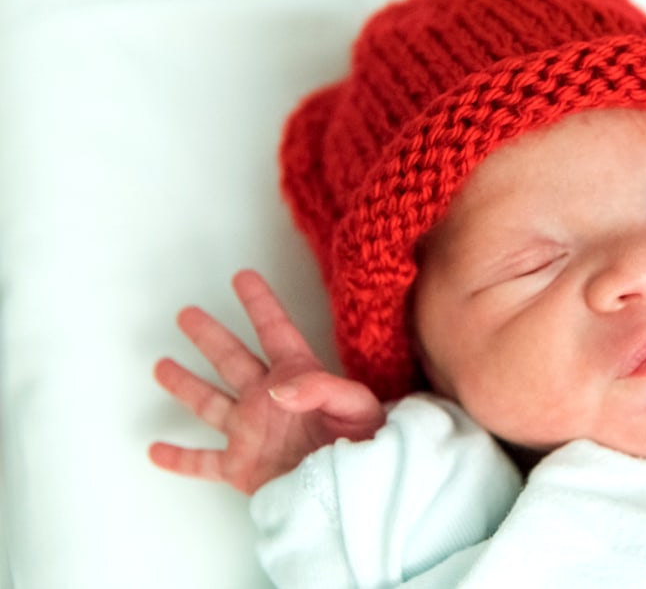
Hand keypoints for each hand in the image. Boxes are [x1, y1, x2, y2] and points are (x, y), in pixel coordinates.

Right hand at [149, 269, 385, 493]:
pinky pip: (202, 463)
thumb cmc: (368, 445)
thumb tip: (277, 387)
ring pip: (209, 404)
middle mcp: (268, 400)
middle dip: (209, 336)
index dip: (260, 304)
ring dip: (185, 386)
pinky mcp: (242, 467)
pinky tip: (156, 450)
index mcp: (299, 377)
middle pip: (231, 360)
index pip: (276, 332)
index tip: (244, 276)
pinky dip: (178, 458)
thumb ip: (321, 388)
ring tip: (162, 366)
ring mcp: (251, 433)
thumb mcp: (357, 407)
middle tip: (186, 313)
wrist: (358, 491)